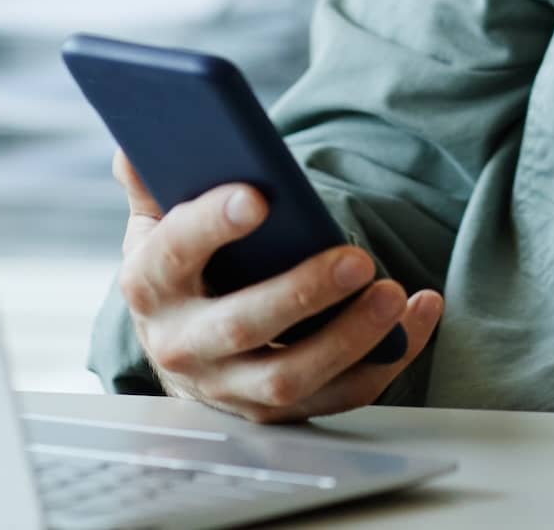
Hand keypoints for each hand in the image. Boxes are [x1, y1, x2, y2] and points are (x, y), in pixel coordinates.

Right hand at [111, 150, 443, 424]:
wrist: (181, 348)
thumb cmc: (180, 271)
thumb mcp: (155, 225)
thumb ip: (151, 183)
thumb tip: (135, 142)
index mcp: (151, 285)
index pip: (175, 253)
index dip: (212, 223)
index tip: (258, 196)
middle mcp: (183, 345)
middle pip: (241, 325)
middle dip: (301, 293)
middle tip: (356, 258)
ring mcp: (230, 387)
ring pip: (290, 377)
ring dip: (350, 338)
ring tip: (394, 293)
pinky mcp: (277, 412)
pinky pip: (339, 394)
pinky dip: (386, 359)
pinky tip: (418, 315)